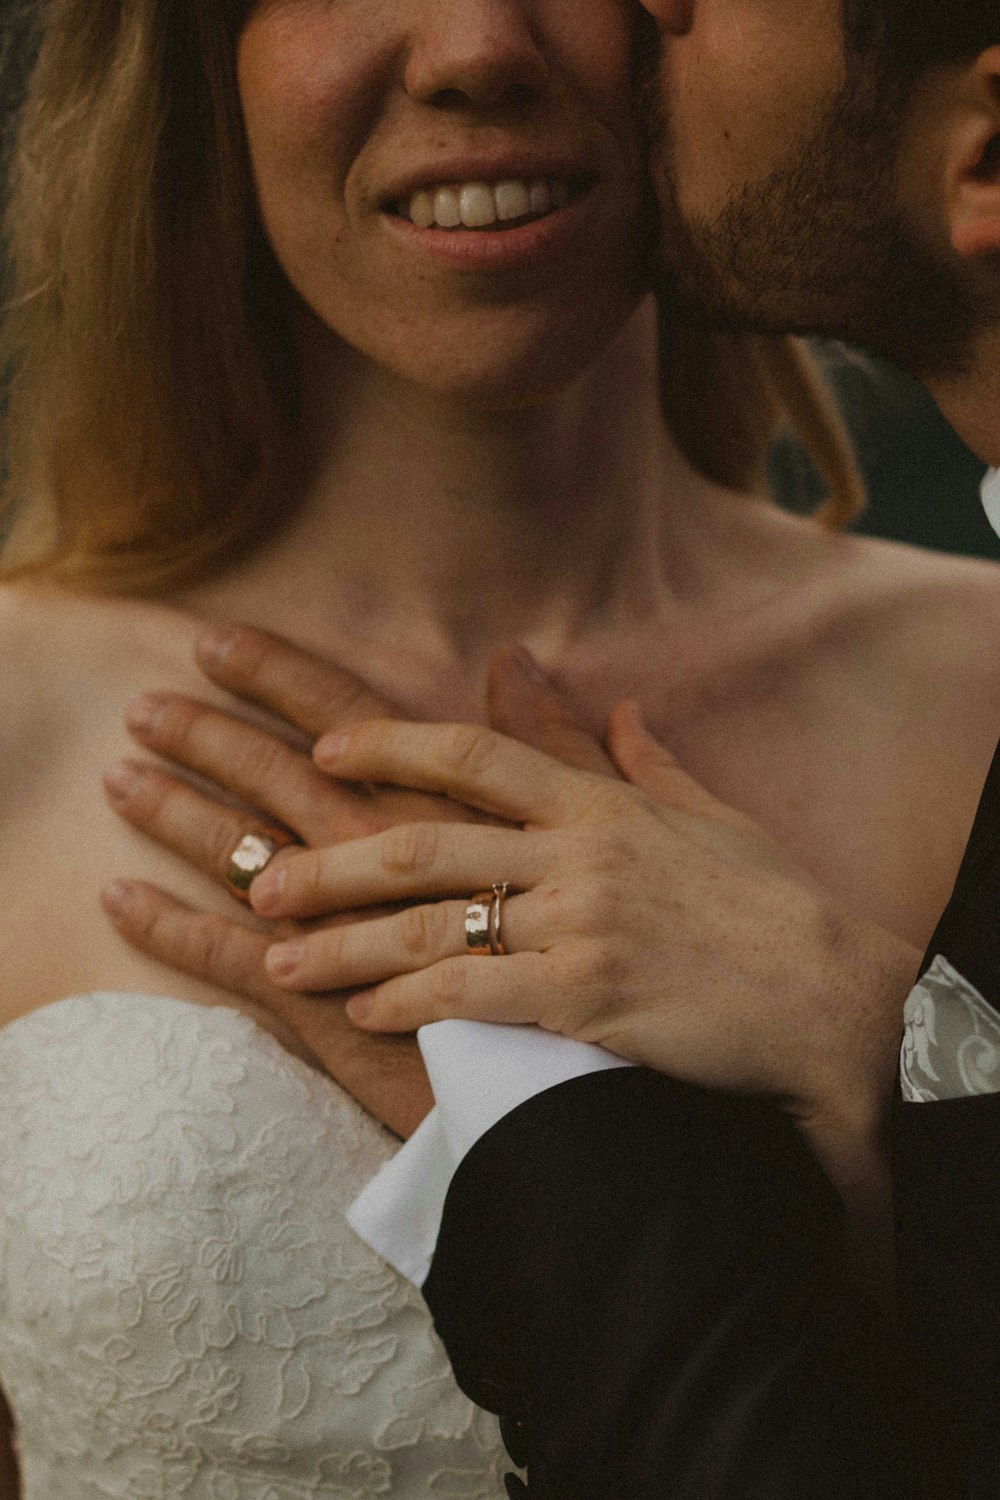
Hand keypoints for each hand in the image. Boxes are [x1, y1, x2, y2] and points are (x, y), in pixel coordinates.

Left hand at [249, 708, 919, 1203]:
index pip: (475, 753)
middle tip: (262, 877)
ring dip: (345, 943)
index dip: (390, 743)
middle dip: (333, 862)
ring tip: (280, 958)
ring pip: (434, 926)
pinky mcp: (588, 1001)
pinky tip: (361, 1014)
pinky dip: (409, 1005)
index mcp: (601, 803)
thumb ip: (647, 760)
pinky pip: (474, 998)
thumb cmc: (773, 905)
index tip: (323, 746)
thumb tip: (618, 705)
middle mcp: (581, 855)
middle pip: (426, 843)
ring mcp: (582, 927)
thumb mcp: (711, 814)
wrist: (833, 999)